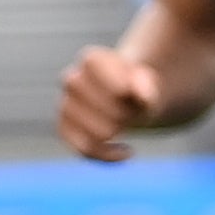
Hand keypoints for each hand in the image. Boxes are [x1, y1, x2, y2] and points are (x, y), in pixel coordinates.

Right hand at [59, 45, 168, 161]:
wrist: (128, 101)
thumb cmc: (138, 90)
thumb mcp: (149, 86)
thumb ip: (147, 87)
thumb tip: (142, 95)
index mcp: (91, 59)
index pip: (94, 68)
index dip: (115, 81)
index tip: (130, 91)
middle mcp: (72, 79)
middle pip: (97, 102)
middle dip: (122, 112)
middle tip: (133, 111)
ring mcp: (66, 105)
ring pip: (93, 129)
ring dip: (115, 132)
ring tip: (127, 126)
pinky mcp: (65, 129)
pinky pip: (83, 149)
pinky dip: (108, 155)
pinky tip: (128, 151)